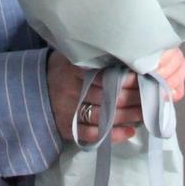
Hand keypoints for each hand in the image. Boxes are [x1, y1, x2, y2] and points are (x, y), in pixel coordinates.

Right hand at [46, 48, 184, 144]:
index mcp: (73, 70)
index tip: (143, 78)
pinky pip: (93, 135)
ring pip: (103, 116)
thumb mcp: (70, 56)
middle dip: (133, 98)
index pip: (105, 76)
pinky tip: (129, 131)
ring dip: (127, 116)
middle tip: (152, 96)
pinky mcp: (69, 129)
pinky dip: (112, 134)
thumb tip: (123, 50)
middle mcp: (72, 91)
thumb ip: (91, 56)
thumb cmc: (60, 70)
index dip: (125, 79)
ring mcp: (69, 112)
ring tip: (145, 114)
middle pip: (108, 97)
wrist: (32, 93)